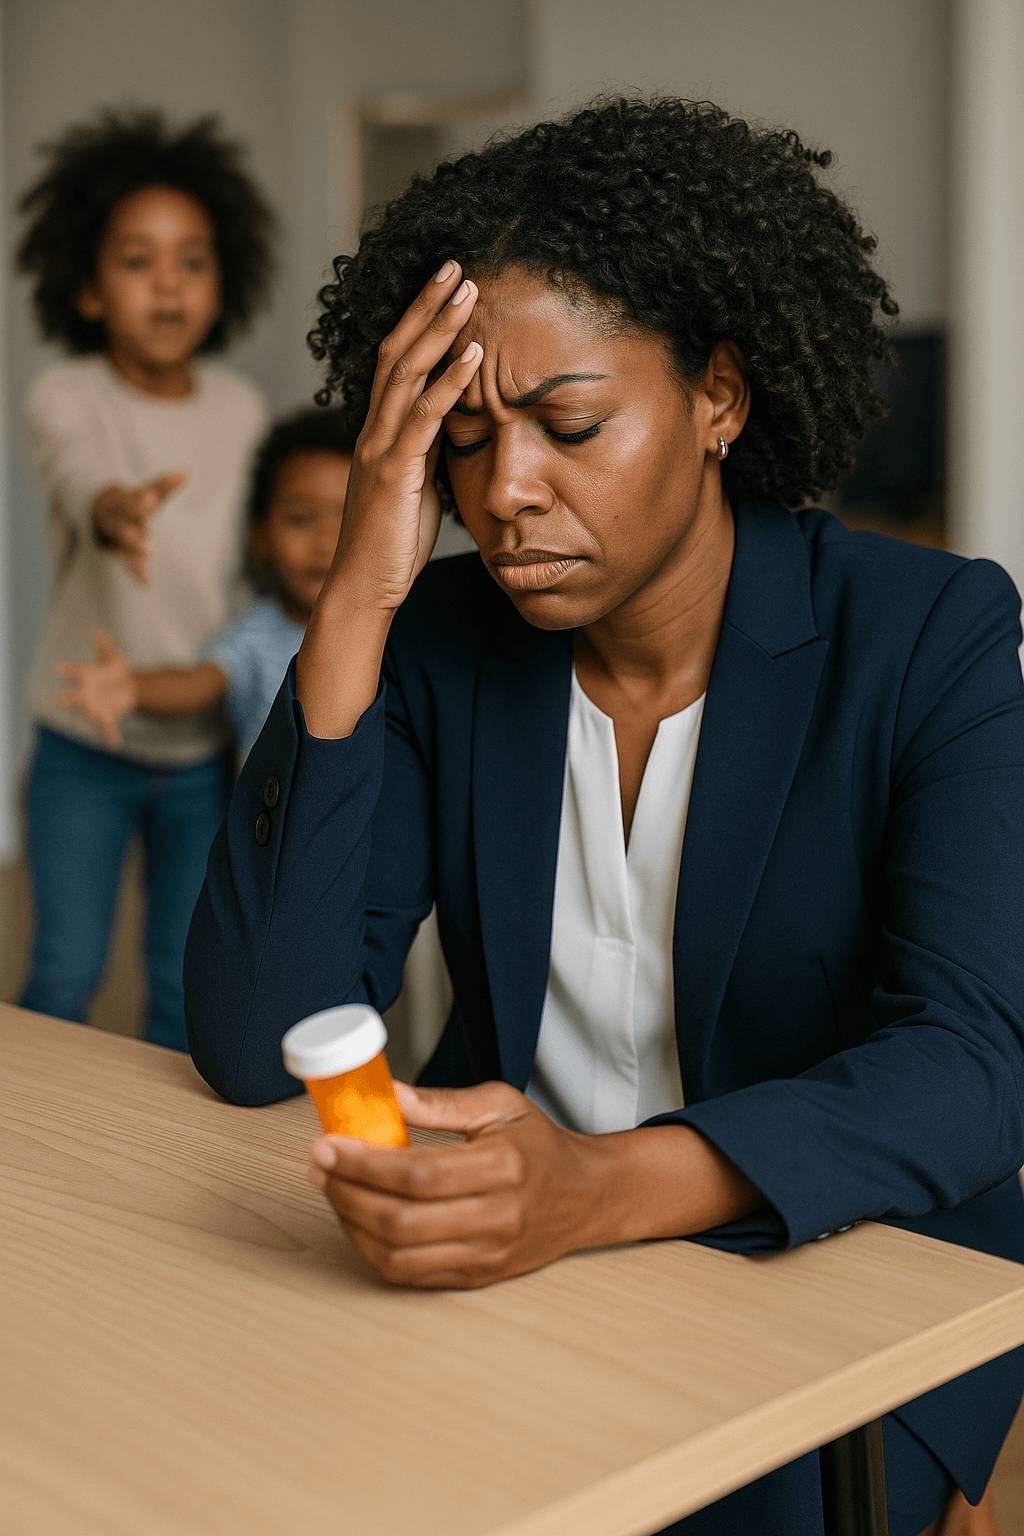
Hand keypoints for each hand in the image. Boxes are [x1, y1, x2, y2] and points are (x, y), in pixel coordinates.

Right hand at [56, 628, 136, 746]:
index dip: (67, 671)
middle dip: (69, 698)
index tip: (59, 669)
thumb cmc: (117, 671)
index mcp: (87, 677)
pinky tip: (116, 743)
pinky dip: (111, 736)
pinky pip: (108, 729)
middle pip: (74, 697)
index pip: (74, 672)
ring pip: (89, 713)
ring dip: (90, 715)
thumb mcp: (113, 658)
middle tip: (62, 699)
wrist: (130, 687)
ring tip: (92, 716)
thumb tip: (98, 631)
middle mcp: (86, 694)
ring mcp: (95, 707)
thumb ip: (105, 646)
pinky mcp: (107, 718)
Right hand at [91, 470, 186, 584]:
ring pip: (123, 545)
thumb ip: (164, 486)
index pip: (128, 502)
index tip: (152, 498)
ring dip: (134, 548)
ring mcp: (116, 538)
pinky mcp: (120, 552)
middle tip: (145, 528)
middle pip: (121, 526)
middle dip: (132, 528)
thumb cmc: (129, 502)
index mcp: (120, 504)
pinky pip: (128, 563)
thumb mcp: (144, 493)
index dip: (139, 501)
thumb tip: (186, 473)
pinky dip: (137, 572)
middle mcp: (115, 522)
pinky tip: (147, 582)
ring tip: (148, 553)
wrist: (99, 514)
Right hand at [296, 262, 482, 736]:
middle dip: (427, 305)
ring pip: (406, 373)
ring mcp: (379, 448)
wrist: (362, 589)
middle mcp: (373, 430)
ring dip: (440, 329)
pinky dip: (449, 383)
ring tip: (469, 292)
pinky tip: (474, 356)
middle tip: (458, 265)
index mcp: (378, 431)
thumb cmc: (392, 545)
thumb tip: (458, 422)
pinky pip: (422, 419)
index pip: (397, 361)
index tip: (448, 287)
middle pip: (397, 350)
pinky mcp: (393, 473)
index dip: (419, 320)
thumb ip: (431, 449)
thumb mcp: (419, 485)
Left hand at [307, 1080, 764, 1288]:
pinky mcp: (477, 1277)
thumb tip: (386, 1094)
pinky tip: (359, 1221)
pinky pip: (411, 1275)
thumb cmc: (539, 1146)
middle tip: (319, 1169)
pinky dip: (374, 1251)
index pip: (418, 1173)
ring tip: (333, 1193)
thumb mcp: (499, 1104)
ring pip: (400, 1255)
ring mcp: (487, 1254)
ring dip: (353, 1225)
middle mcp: (497, 1217)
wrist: (585, 1196)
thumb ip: (440, 1103)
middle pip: (402, 1220)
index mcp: (503, 1167)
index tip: (327, 1146)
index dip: (364, 1163)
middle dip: (347, 1194)